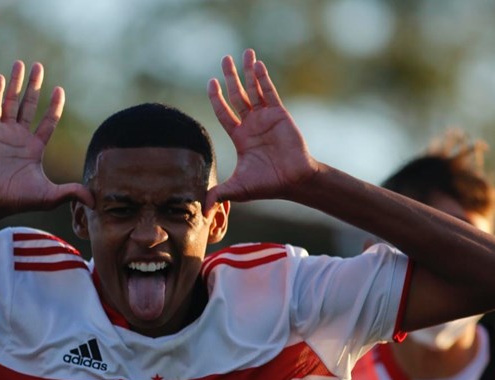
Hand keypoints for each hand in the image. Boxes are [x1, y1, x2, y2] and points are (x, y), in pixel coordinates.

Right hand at [0, 61, 92, 212]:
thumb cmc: (19, 199)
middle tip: (39, 66)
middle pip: (29, 105)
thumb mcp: (51, 196)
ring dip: (16, 83)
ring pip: (11, 101)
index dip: (54, 106)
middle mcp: (20, 137)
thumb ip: (72, 193)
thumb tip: (95, 201)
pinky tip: (0, 78)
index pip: (48, 122)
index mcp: (35, 148)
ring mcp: (4, 133)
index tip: (59, 89)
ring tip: (20, 63)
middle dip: (35, 86)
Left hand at [205, 49, 318, 209]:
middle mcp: (251, 124)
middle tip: (224, 59)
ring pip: (254, 89)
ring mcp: (266, 118)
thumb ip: (218, 194)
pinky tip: (257, 64)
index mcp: (240, 137)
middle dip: (230, 78)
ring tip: (243, 53)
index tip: (210, 82)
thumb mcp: (237, 189)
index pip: (224, 112)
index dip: (217, 98)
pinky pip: (269, 92)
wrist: (293, 180)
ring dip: (248, 72)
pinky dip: (262, 78)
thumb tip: (201, 211)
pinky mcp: (279, 114)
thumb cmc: (267, 185)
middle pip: (237, 95)